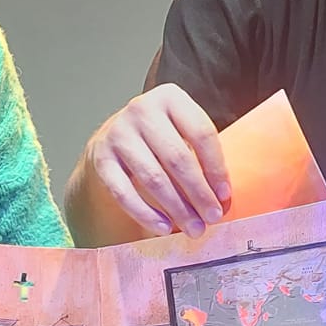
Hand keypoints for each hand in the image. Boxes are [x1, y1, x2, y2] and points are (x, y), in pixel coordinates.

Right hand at [83, 85, 231, 236]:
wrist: (114, 138)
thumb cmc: (161, 138)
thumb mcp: (183, 132)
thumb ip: (204, 158)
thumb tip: (223, 201)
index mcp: (170, 98)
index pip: (201, 133)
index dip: (216, 168)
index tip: (225, 196)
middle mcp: (141, 110)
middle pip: (177, 157)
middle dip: (198, 193)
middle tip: (212, 217)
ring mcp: (118, 133)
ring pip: (153, 177)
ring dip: (177, 208)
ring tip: (194, 228)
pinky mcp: (101, 158)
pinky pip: (124, 192)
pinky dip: (146, 213)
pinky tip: (164, 227)